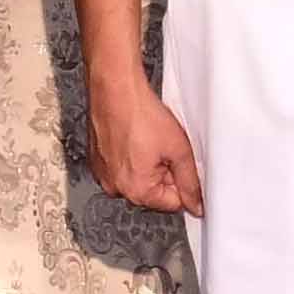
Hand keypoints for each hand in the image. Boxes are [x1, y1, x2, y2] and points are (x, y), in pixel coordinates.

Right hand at [88, 61, 202, 216]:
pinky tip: (135, 137)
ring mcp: (103, 173)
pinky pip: (122, 167)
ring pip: (138, 178)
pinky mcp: (97, 160)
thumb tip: (196, 204)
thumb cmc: (140, 113)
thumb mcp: (179, 150)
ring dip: (148, 164)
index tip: (185, 166)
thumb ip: (191, 182)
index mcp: (136, 190)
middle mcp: (114, 187)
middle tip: (166, 147)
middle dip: (165, 173)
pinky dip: (132, 156)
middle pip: (154, 192)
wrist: (114, 89)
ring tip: (148, 140)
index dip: (184, 183)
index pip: (173, 203)